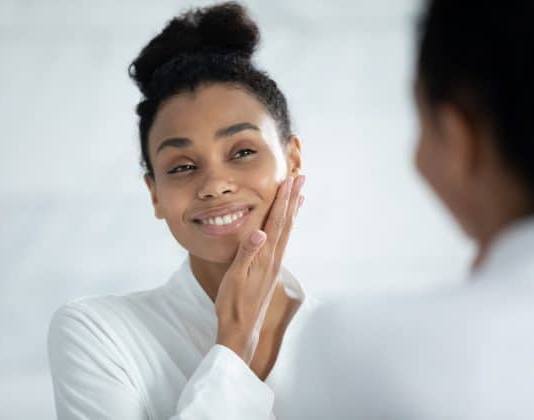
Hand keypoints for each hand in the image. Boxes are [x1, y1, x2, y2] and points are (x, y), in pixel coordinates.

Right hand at [214, 175, 304, 362]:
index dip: (282, 201)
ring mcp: (273, 265)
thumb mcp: (235, 278)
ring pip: (286, 232)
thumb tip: (259, 232)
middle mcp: (273, 259)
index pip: (275, 223)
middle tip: (300, 178)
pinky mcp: (270, 271)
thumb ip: (247, 254)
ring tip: (299, 196)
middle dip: (292, 200)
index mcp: (265, 257)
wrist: (241, 329)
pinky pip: (282, 242)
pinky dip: (286, 228)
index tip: (289, 181)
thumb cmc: (233, 304)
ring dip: (292, 211)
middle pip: (286, 223)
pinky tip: (285, 226)